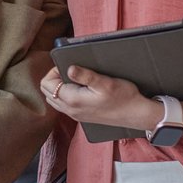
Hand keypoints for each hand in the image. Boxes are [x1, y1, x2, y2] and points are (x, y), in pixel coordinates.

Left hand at [40, 65, 157, 131]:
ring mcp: (74, 115)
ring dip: (58, 87)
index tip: (68, 65)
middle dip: (54, 78)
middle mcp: (70, 110)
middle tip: (70, 70)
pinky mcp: (81, 116)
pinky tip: (78, 89)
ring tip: (74, 78)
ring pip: (54, 99)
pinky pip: (62, 105)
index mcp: (72, 100)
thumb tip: (69, 68)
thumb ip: (85, 76)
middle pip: (47, 92)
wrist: (136, 114)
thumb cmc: (123, 98)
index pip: (46, 84)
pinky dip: (64, 95)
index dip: (54, 71)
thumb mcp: (105, 82)